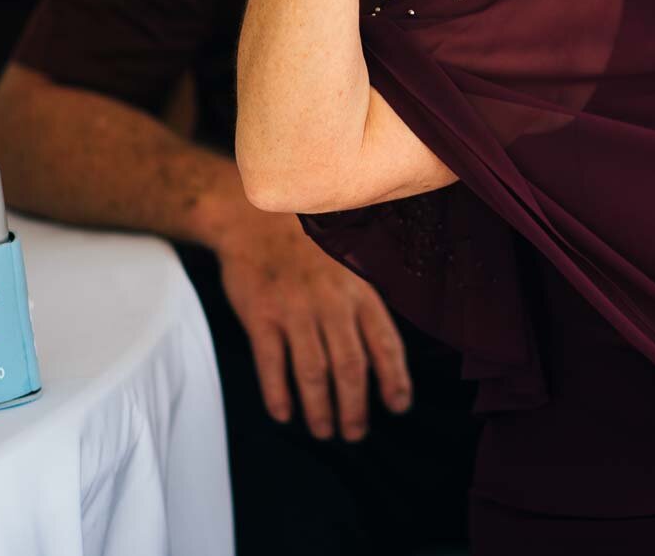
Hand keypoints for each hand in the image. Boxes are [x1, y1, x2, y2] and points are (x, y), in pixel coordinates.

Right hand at [214, 207, 411, 440]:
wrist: (255, 221)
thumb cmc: (305, 251)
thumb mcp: (347, 268)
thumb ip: (363, 307)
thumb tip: (384, 356)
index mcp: (358, 293)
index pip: (385, 343)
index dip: (395, 379)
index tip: (399, 406)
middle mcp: (331, 304)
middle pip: (350, 367)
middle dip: (355, 407)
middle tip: (355, 433)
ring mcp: (295, 311)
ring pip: (313, 372)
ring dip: (320, 409)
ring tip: (324, 431)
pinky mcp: (261, 316)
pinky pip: (271, 364)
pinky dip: (277, 393)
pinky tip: (283, 414)